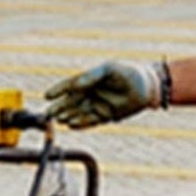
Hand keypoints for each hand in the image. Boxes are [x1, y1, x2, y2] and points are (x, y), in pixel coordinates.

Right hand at [45, 60, 162, 128]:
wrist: (148, 88)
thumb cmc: (130, 74)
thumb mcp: (111, 70)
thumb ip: (92, 75)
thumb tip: (75, 85)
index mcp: (90, 80)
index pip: (71, 85)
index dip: (59, 90)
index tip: (47, 96)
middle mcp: (91, 93)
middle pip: (71, 101)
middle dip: (59, 107)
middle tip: (48, 113)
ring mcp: (96, 105)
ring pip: (77, 112)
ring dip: (68, 116)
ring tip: (60, 119)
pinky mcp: (103, 117)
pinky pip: (88, 122)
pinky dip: (80, 124)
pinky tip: (71, 125)